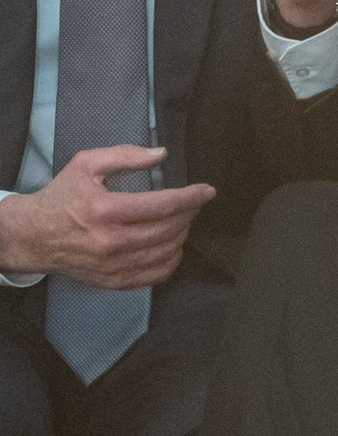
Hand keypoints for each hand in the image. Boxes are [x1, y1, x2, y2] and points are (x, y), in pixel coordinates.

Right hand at [0, 146, 214, 287]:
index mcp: (106, 210)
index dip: (191, 197)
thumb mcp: (87, 164)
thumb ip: (126, 155)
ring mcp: (112, 266)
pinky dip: (172, 259)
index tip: (208, 190)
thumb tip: (162, 154)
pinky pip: (156, 275)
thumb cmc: (62, 196)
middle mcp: (111, 242)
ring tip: (183, 219)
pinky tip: (172, 243)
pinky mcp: (112, 282)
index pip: (162, 205)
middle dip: (190, 213)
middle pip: (169, 229)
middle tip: (194, 202)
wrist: (32, 237)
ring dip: (183, 233)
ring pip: (166, 253)